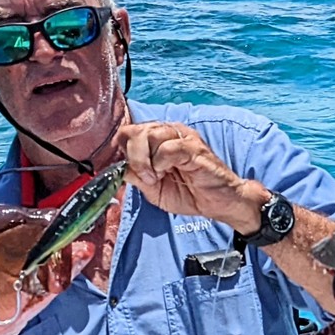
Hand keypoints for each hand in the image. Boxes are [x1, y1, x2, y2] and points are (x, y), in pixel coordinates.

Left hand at [117, 121, 262, 232]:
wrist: (218, 203)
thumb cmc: (189, 193)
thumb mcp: (153, 189)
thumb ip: (135, 177)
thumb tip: (116, 168)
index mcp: (157, 140)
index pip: (128, 132)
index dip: (122, 151)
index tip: (128, 171)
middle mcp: (168, 133)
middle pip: (135, 130)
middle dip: (132, 156)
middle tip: (144, 177)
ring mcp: (182, 138)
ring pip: (150, 135)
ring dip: (146, 160)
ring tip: (155, 177)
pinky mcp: (194, 147)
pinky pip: (168, 147)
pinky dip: (161, 162)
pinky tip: (165, 174)